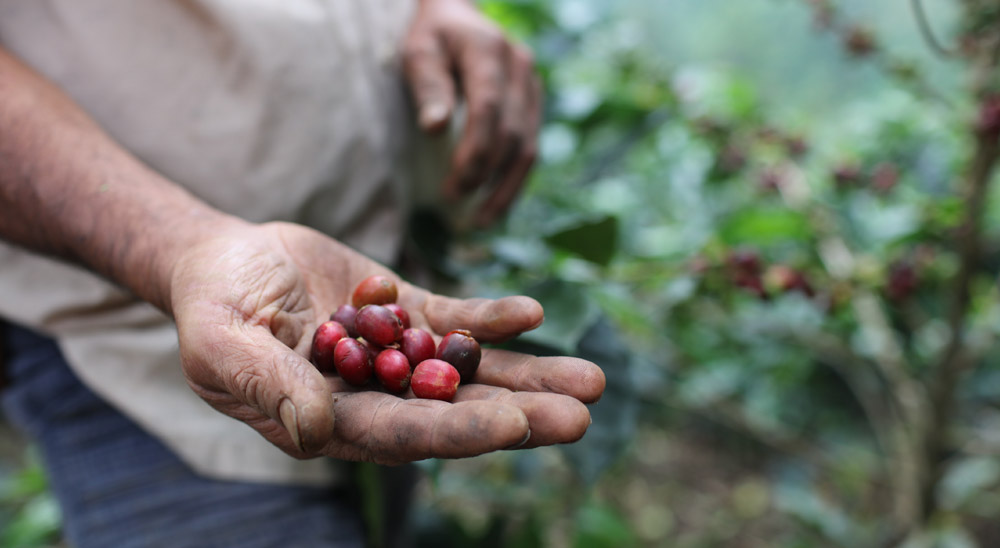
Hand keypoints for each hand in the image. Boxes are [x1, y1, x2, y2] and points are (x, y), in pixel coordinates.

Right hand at [170, 222, 603, 463]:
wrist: (224, 259)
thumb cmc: (212, 306)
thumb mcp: (222, 344)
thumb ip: (268, 386)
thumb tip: (318, 432)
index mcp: (330, 420)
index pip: (404, 433)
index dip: (460, 430)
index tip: (518, 424)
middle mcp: (373, 396)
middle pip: (456, 409)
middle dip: (520, 413)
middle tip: (581, 415)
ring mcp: (394, 357)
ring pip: (470, 370)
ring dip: (529, 374)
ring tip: (592, 380)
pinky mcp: (404, 315)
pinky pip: (454, 319)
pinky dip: (490, 318)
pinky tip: (531, 314)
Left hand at [403, 0, 541, 225]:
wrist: (458, 17)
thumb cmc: (431, 37)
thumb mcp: (417, 51)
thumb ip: (427, 86)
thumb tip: (435, 128)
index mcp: (489, 50)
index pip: (488, 109)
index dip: (474, 153)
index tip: (451, 187)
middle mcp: (520, 66)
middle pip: (511, 133)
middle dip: (484, 175)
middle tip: (453, 202)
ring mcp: (533, 85)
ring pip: (528, 147)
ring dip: (505, 189)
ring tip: (480, 221)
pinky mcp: (534, 103)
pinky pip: (531, 148)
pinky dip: (514, 180)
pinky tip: (495, 205)